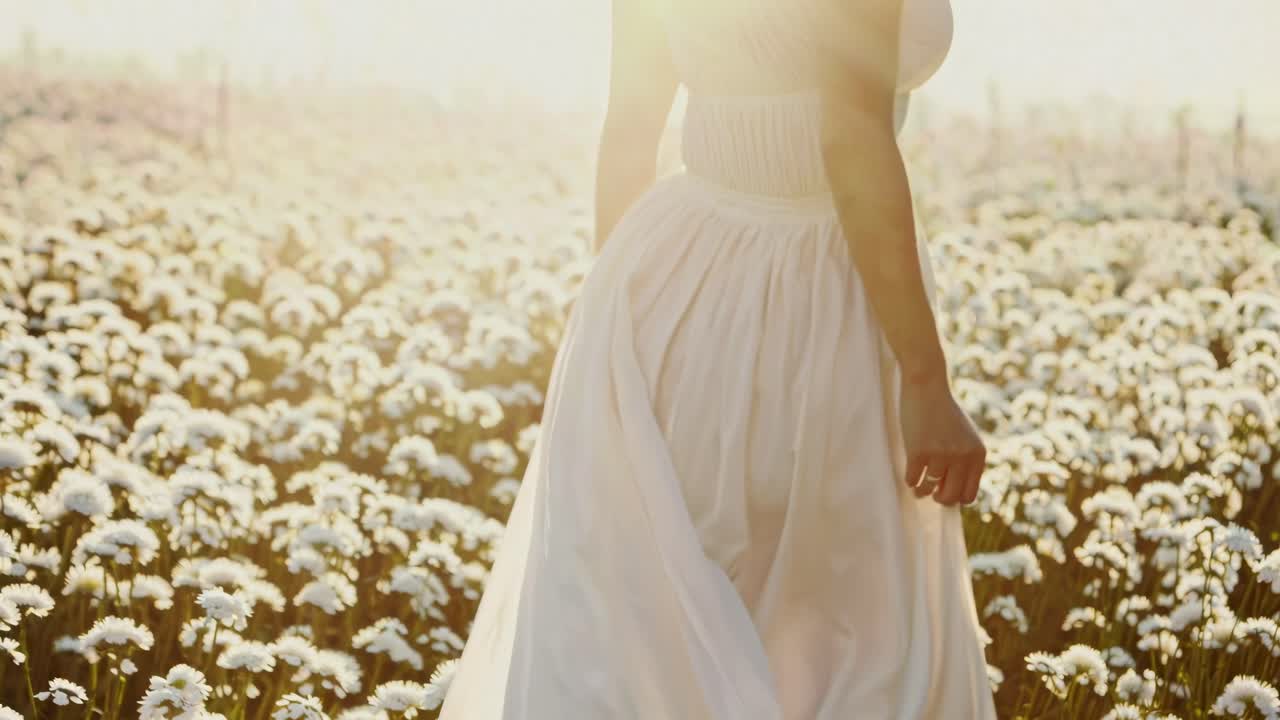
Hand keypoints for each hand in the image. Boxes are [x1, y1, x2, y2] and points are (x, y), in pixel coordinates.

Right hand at [899, 373, 986, 505]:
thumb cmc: (943, 412)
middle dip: (939, 499)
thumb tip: (954, 492)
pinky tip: (910, 473)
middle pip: (950, 497)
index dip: (956, 497)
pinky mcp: (919, 452)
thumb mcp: (965, 436)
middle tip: (931, 493)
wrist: (927, 387)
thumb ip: (965, 461)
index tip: (945, 492)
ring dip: (921, 490)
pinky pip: (913, 479)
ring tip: (918, 487)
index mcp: (977, 455)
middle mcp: (962, 457)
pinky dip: (910, 479)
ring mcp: (940, 455)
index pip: (969, 494)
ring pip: (929, 489)